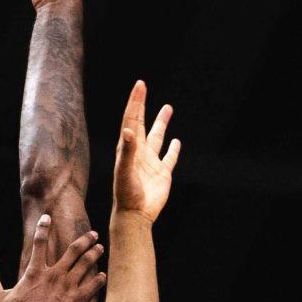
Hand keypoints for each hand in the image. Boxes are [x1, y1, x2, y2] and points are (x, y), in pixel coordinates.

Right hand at [0, 213, 104, 301]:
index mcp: (34, 273)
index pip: (39, 243)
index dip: (43, 227)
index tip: (47, 217)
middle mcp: (53, 277)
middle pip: (73, 251)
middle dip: (84, 240)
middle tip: (92, 234)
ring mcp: (67, 289)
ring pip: (85, 265)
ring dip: (94, 255)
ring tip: (99, 248)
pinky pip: (91, 288)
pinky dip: (97, 280)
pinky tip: (102, 276)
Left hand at [112, 80, 179, 223]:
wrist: (135, 215)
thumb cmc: (126, 194)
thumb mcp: (124, 171)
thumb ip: (127, 151)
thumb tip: (129, 130)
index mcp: (128, 148)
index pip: (132, 119)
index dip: (136, 102)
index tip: (140, 85)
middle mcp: (139, 152)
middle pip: (142, 123)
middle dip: (143, 105)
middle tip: (144, 87)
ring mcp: (151, 162)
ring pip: (157, 137)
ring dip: (161, 122)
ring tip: (168, 107)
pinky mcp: (162, 174)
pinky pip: (169, 158)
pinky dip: (173, 149)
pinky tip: (176, 142)